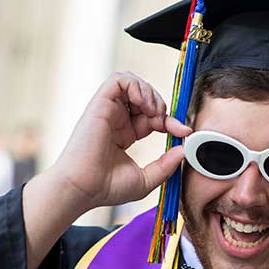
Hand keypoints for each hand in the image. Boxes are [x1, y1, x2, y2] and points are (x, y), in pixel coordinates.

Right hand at [49, 71, 190, 214]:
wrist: (84, 189)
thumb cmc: (106, 188)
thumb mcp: (146, 179)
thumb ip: (166, 165)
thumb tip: (183, 150)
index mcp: (126, 134)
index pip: (153, 117)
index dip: (171, 120)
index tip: (184, 131)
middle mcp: (117, 120)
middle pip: (146, 97)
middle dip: (162, 106)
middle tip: (164, 123)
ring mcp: (108, 111)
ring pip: (133, 83)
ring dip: (150, 93)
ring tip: (153, 112)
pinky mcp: (100, 103)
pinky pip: (120, 80)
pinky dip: (136, 86)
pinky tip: (142, 104)